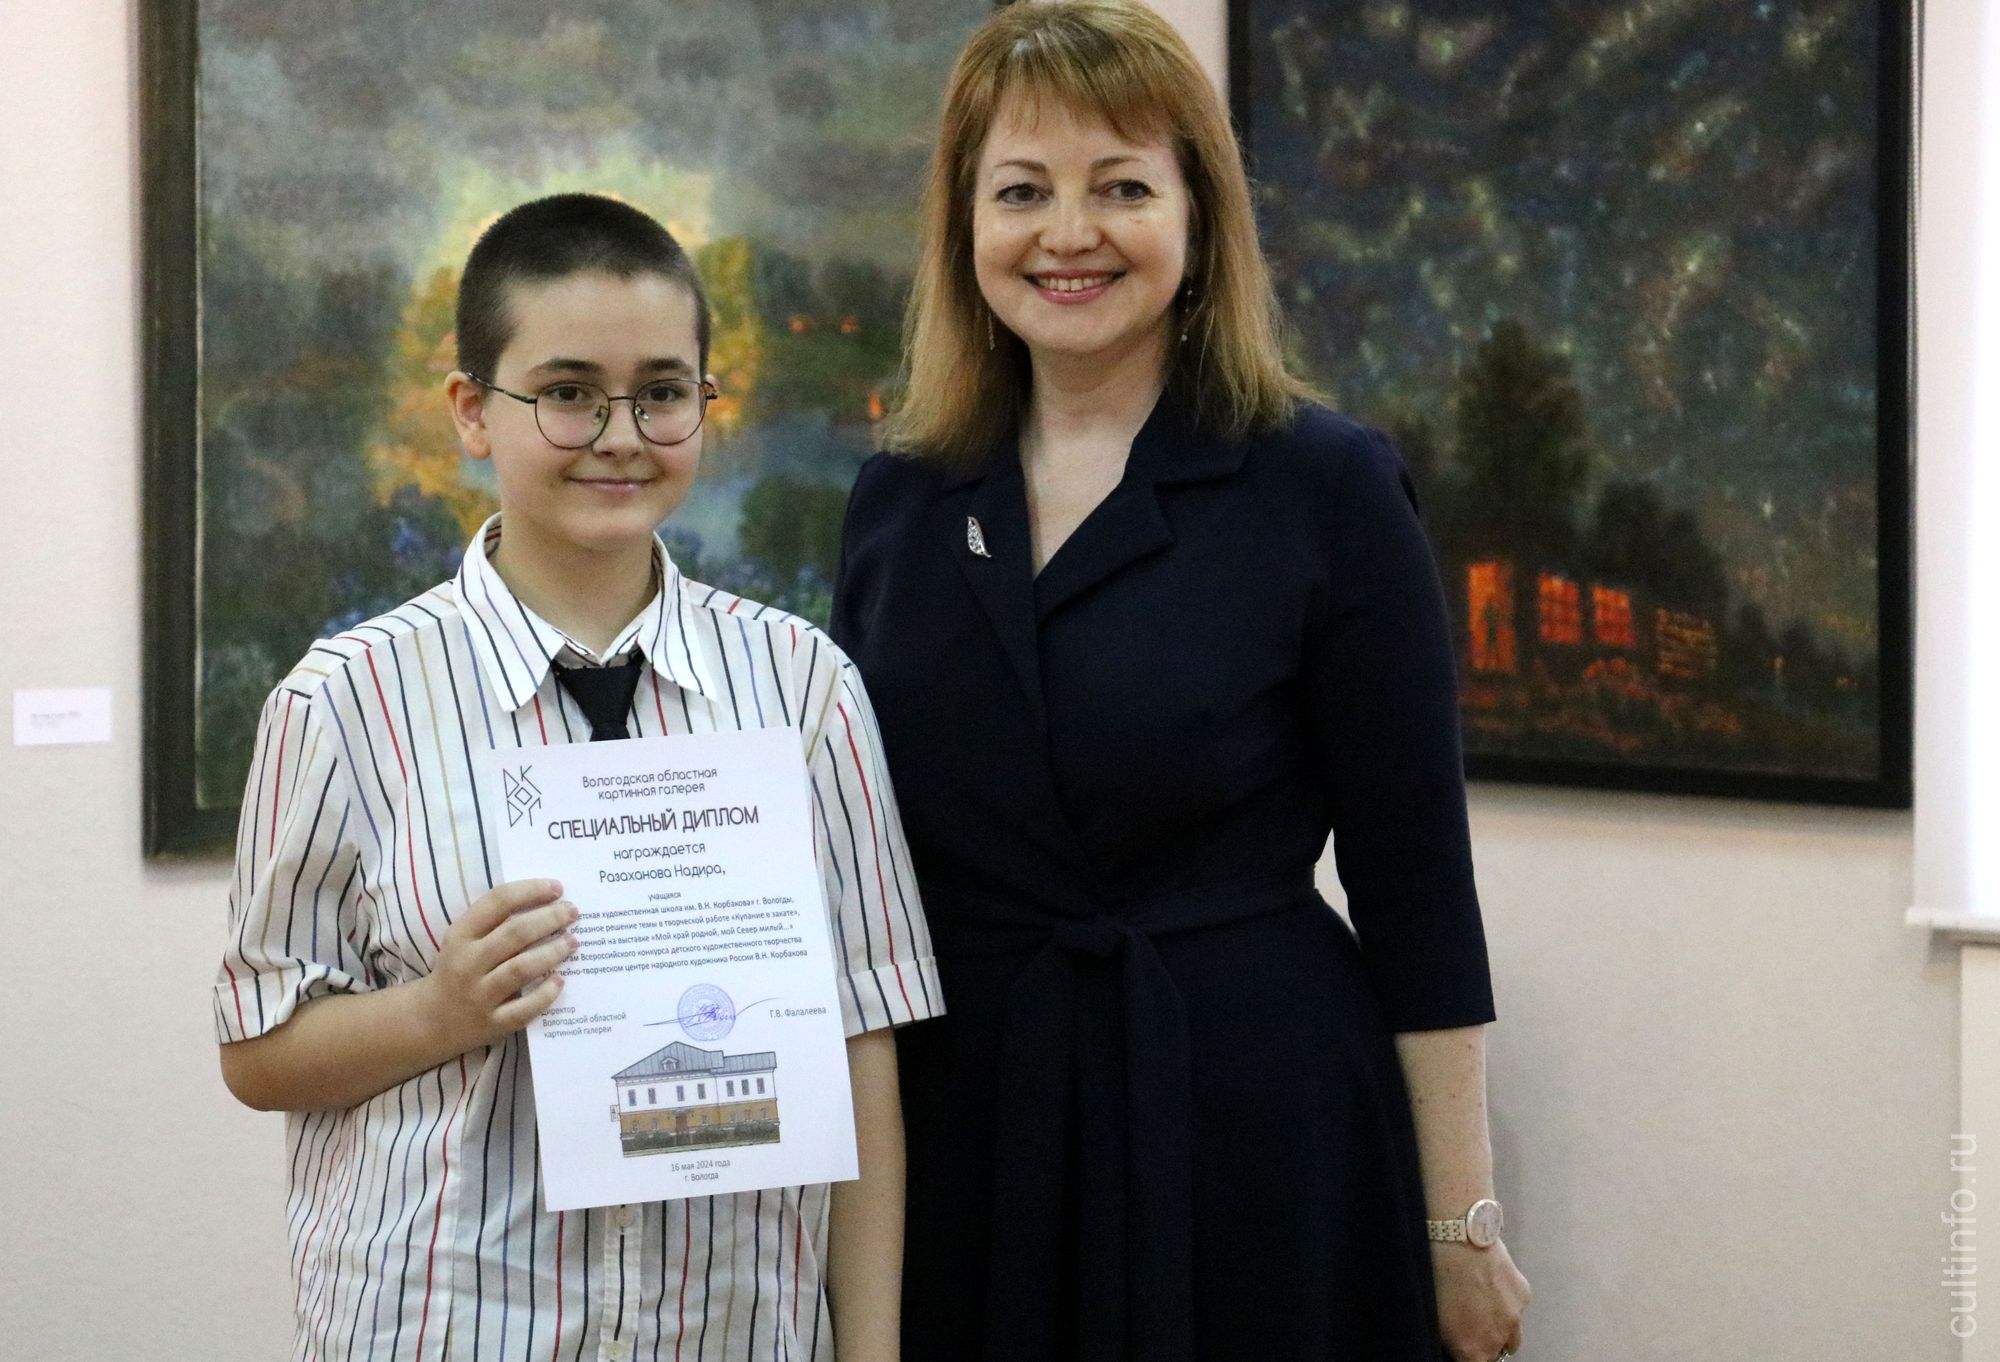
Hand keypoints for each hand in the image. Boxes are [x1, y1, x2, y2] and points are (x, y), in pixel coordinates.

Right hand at [418, 878, 577, 1054]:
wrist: (429, 1021)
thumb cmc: (458, 970)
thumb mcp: (463, 940)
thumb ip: (495, 922)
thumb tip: (547, 902)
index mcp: (460, 935)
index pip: (497, 902)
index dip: (530, 891)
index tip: (557, 888)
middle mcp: (468, 963)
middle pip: (515, 934)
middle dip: (549, 919)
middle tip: (572, 912)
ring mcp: (479, 995)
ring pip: (521, 969)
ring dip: (552, 952)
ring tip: (573, 942)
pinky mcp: (491, 1024)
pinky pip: (524, 1009)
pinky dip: (545, 994)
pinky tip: (560, 981)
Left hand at [1434, 1237, 1528, 1361]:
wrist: (1458, 1238)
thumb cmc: (1437, 1273)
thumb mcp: (1434, 1314)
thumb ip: (1452, 1338)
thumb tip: (1455, 1341)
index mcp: (1472, 1349)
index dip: (1468, 1356)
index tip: (1462, 1348)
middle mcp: (1497, 1339)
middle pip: (1496, 1354)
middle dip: (1485, 1345)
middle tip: (1470, 1326)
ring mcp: (1515, 1317)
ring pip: (1513, 1335)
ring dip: (1500, 1328)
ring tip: (1482, 1306)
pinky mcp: (1524, 1295)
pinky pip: (1517, 1308)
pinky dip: (1507, 1302)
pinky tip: (1490, 1282)